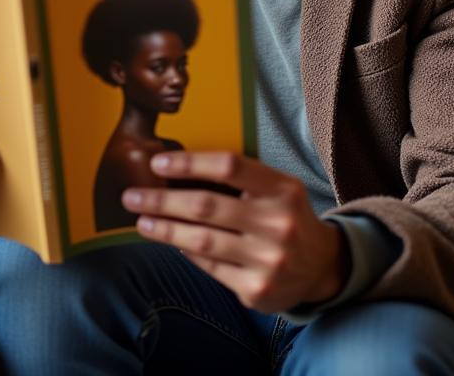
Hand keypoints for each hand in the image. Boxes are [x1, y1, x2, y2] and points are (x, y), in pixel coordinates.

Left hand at [123, 152, 348, 312]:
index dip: (189, 163)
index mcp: (282, 189)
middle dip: (161, 200)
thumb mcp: (275, 187)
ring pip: (202, 240)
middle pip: (207, 206)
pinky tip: (173, 240)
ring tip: (141, 221)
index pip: (229, 166)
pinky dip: (187, 251)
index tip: (157, 163)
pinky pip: (210, 267)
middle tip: (131, 196)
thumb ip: (238, 178)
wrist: (322, 265)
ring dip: (164, 229)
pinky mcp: (258, 290)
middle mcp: (278, 224)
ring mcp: (269, 260)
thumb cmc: (285, 214)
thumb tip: (174, 171)